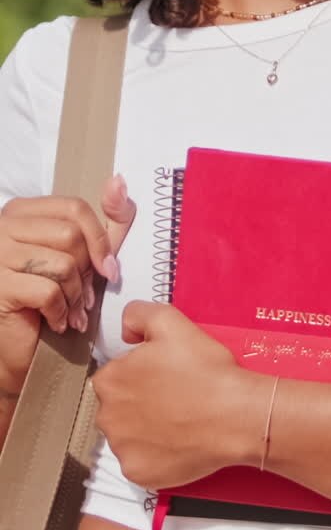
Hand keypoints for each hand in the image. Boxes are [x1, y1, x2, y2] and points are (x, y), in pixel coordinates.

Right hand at [0, 176, 135, 391]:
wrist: (16, 349)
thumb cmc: (52, 299)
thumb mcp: (87, 254)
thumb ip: (109, 219)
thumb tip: (119, 180)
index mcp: (21, 211)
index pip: (73, 208)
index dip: (99, 239)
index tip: (108, 268)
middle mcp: (3, 227)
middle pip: (70, 235)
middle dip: (86, 272)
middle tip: (83, 297)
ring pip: (62, 264)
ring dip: (76, 296)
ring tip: (72, 312)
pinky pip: (49, 292)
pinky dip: (61, 312)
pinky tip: (58, 322)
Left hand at [92, 300, 265, 490]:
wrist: (235, 415)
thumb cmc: (205, 370)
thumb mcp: (171, 322)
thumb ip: (137, 315)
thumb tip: (126, 331)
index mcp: (109, 380)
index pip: (115, 374)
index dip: (140, 372)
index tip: (164, 374)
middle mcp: (106, 417)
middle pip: (117, 406)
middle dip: (139, 401)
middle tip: (174, 396)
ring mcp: (121, 449)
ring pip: (127, 435)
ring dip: (145, 428)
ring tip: (178, 419)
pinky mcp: (138, 473)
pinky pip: (140, 462)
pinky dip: (155, 454)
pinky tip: (178, 441)